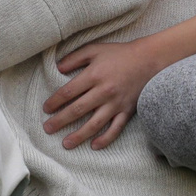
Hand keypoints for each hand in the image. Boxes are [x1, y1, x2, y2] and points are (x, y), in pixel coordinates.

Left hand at [43, 38, 165, 150]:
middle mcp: (103, 91)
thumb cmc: (119, 54)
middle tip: (48, 129)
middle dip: (60, 121)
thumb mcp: (95, 49)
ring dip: (79, 135)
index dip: (55, 102)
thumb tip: (58, 68)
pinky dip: (105, 139)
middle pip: (77, 110)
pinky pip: (115, 129)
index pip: (68, 92)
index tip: (46, 109)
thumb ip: (75, 58)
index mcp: (93, 75)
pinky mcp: (127, 111)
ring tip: (66, 144)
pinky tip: (94, 146)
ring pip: (94, 124)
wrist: (149, 60)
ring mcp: (116, 103)